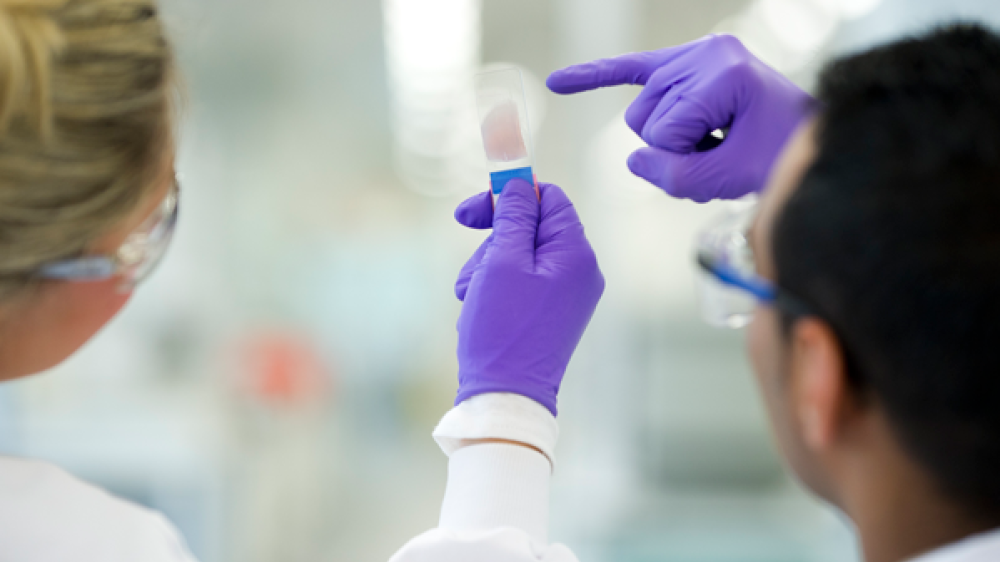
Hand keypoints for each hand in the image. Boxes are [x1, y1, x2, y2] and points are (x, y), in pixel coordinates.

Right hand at [453, 180, 603, 415]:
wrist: (505, 398)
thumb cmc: (503, 329)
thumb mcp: (503, 262)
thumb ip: (513, 215)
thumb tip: (520, 182)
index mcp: (576, 255)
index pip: (549, 200)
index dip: (508, 197)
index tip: (470, 211)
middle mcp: (578, 273)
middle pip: (529, 228)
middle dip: (492, 244)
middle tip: (471, 273)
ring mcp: (564, 296)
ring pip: (516, 257)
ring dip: (486, 270)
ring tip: (472, 299)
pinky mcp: (548, 314)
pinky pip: (517, 284)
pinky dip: (492, 291)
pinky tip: (479, 313)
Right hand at [546, 34, 813, 201]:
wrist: (810, 138)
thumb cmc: (780, 155)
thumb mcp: (730, 175)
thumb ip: (676, 175)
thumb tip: (634, 161)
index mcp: (723, 69)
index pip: (664, 129)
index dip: (684, 159)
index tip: (725, 156)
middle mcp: (706, 52)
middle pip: (644, 115)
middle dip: (671, 146)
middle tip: (717, 149)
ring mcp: (695, 54)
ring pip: (639, 111)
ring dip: (666, 136)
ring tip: (711, 140)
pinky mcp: (685, 63)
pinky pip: (628, 69)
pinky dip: (595, 76)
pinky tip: (558, 82)